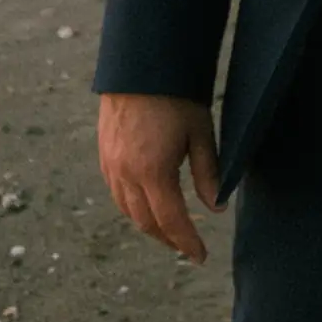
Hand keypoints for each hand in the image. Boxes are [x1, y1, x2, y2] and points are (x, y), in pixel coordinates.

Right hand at [98, 93, 223, 262]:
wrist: (140, 65)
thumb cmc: (177, 95)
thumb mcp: (201, 133)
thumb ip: (208, 173)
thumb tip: (216, 208)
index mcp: (153, 172)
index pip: (172, 221)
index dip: (187, 243)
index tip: (201, 257)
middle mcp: (126, 174)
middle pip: (146, 222)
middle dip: (168, 239)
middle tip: (187, 248)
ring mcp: (110, 165)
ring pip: (127, 210)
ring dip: (148, 225)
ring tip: (169, 231)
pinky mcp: (104, 154)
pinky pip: (116, 192)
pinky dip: (132, 206)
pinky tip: (146, 204)